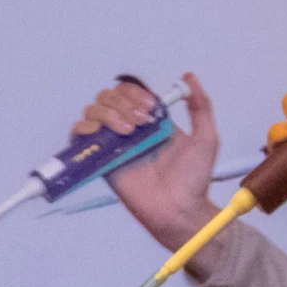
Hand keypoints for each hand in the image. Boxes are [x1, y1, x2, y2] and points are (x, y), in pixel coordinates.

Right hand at [79, 74, 223, 250]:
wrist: (179, 209)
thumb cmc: (194, 179)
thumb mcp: (206, 137)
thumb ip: (201, 106)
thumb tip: (189, 77)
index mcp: (152, 121)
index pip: (131, 92)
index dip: (136, 93)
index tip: (151, 108)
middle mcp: (130, 129)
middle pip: (109, 97)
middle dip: (122, 102)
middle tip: (142, 122)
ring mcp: (114, 144)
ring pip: (93, 111)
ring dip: (108, 113)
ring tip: (128, 132)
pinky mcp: (101, 160)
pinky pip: (80, 136)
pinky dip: (85, 128)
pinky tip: (105, 135)